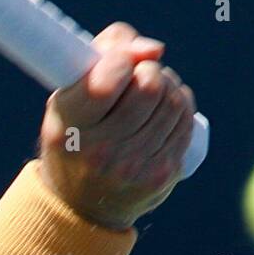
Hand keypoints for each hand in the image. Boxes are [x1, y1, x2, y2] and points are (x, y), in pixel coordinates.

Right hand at [37, 22, 196, 228]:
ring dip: (168, 85)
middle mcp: (100, 151)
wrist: (80, 204)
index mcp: (69, 127)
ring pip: (174, 101)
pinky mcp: (161, 175)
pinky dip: (180, 106)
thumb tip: (154, 50)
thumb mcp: (68, 95)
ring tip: (152, 91)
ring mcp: (133, 167)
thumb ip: (104, 53)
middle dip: (149, 71)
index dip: (121, 60)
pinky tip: (165, 109)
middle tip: (139, 75)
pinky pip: (185, 122)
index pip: (107, 81)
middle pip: (149, 87)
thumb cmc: (75, 134)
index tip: (118, 64)